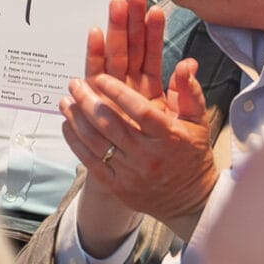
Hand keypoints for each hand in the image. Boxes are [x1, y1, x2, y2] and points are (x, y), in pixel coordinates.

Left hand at [60, 0, 216, 234]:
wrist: (189, 200)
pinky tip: (67, 126)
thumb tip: (186, 63)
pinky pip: (91, 162)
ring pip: (97, 142)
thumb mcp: (198, 121)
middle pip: (112, 125)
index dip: (119, 93)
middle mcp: (148, 155)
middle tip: (74, 84)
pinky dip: (76, 143)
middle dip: (88, 101)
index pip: (141, 112)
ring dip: (77, 120)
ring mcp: (131, 173)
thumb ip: (189, 90)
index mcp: (169, 137)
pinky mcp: (118, 186)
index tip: (99, 77)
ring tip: (65, 101)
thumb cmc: (192, 155)